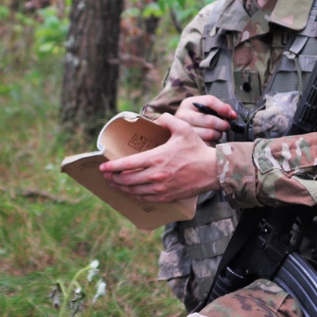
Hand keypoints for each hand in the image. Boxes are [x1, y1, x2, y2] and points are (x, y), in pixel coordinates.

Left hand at [99, 114, 219, 202]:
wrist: (213, 170)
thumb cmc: (197, 149)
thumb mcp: (183, 129)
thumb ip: (168, 120)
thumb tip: (157, 117)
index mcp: (157, 158)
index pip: (127, 165)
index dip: (112, 167)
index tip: (103, 168)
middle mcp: (156, 175)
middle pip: (127, 180)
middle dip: (114, 178)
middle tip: (107, 176)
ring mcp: (161, 188)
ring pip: (134, 191)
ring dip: (122, 188)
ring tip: (115, 184)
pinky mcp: (167, 196)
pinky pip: (145, 198)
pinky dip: (135, 195)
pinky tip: (131, 192)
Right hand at [174, 95, 239, 144]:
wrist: (172, 131)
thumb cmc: (193, 119)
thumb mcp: (201, 109)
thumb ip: (218, 108)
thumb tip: (232, 115)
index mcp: (188, 103)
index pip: (210, 101)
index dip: (223, 108)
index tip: (231, 115)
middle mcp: (183, 115)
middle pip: (210, 120)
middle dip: (223, 125)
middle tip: (226, 127)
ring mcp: (183, 130)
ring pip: (210, 133)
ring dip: (218, 134)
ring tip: (217, 133)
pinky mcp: (186, 143)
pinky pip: (206, 144)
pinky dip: (212, 143)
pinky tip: (210, 140)